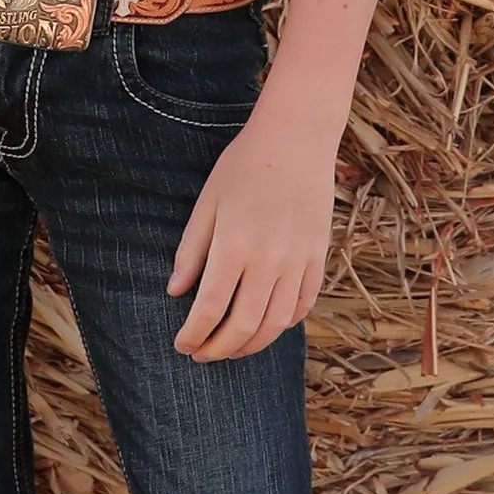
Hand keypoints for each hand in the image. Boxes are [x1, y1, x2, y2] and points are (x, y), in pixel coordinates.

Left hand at [165, 112, 335, 360]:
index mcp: (235, 245)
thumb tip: (175, 292)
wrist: (296, 138)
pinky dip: (285, 324)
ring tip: (231, 348)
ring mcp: (298, 261)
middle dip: (219, 348)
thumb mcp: (207, 201)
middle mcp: (269, 260)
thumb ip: (191, 249)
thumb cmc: (244, 164)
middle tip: (201, 355)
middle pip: (244, 325)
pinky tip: (267, 325)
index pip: (210, 308)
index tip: (181, 345)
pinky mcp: (319, 257)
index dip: (194, 334)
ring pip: (276, 324)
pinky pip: (303, 305)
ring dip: (252, 344)